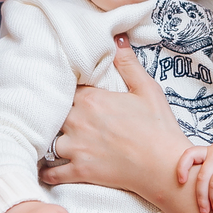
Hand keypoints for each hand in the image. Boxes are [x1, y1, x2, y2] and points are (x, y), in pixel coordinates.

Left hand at [40, 35, 191, 197]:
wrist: (165, 166)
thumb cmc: (159, 127)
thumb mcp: (147, 89)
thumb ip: (128, 64)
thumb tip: (117, 39)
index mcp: (91, 100)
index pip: (66, 90)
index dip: (66, 93)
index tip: (68, 96)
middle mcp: (78, 121)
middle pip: (54, 115)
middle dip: (57, 117)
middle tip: (57, 119)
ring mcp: (76, 148)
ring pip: (50, 143)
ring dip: (52, 143)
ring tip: (54, 143)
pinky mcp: (80, 171)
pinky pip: (53, 173)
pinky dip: (48, 173)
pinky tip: (47, 171)